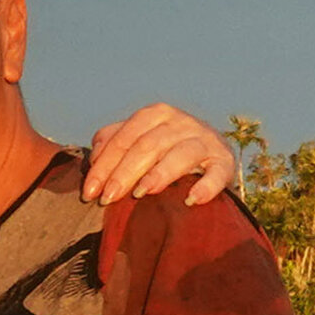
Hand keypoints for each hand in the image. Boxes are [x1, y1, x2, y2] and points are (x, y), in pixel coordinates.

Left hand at [84, 103, 237, 206]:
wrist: (210, 156)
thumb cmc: (163, 151)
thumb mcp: (138, 140)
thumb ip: (114, 142)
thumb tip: (93, 161)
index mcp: (156, 114)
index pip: (124, 138)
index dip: (104, 165)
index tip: (89, 192)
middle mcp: (182, 122)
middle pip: (148, 146)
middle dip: (123, 174)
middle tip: (107, 199)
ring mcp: (205, 140)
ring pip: (180, 154)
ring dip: (160, 174)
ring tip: (141, 193)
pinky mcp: (225, 162)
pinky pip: (217, 173)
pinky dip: (206, 186)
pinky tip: (192, 200)